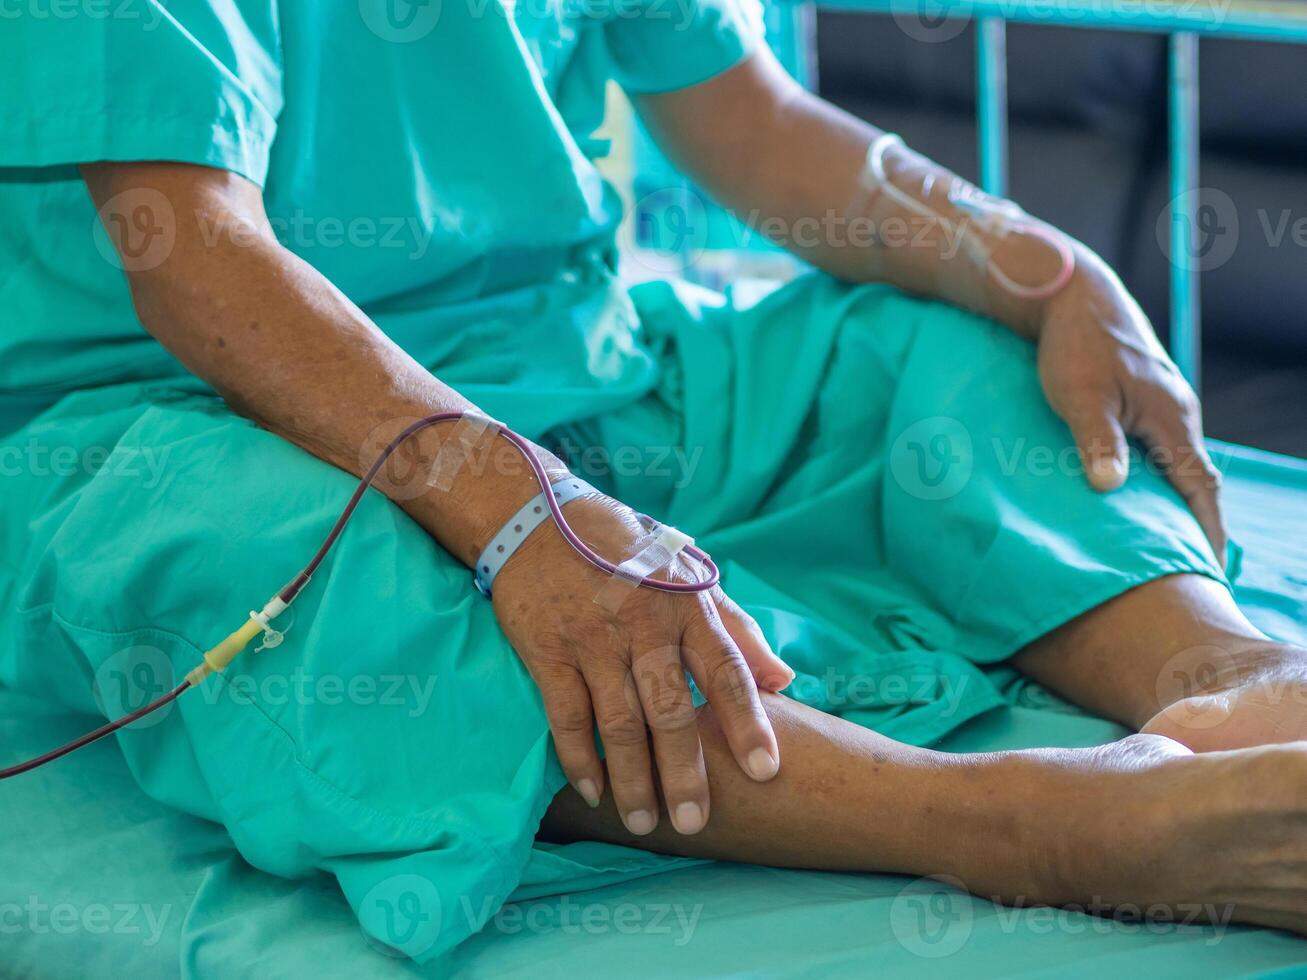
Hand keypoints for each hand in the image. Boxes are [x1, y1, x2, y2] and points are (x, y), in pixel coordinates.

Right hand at [490, 491, 793, 835]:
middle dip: (685, 771)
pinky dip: (580, 757)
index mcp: (686, 604)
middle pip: (670, 709)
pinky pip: (566, 714)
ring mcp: (593, 637)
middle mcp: (643, 622)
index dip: (747, 722)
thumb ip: (736, 628)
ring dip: (633, 778)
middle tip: (695, 822)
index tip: (767, 769)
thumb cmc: (625, 550)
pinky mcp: (548, 649)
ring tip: (646, 824)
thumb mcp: (688, 572)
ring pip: (619, 721)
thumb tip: (783, 679)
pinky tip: (595, 791)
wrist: (538, 519)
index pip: (726, 670)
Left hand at [1035, 247, 1226, 564]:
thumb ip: (1098, 441)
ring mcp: (1164, 404)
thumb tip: (1110, 487)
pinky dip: (1159, 475)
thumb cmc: (1075, 346)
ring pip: (1178, 462)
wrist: (1074, 297)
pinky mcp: (1145, 397)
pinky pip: (1162, 446)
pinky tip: (1139, 493)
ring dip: (1176, 498)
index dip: (1206, 529)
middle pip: (1196, 479)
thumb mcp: (1080, 396)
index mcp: (1171, 419)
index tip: (1209, 568)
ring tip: (1166, 540)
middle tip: (1188, 566)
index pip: (1200, 488)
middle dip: (1196, 521)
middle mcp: (1177, 413)